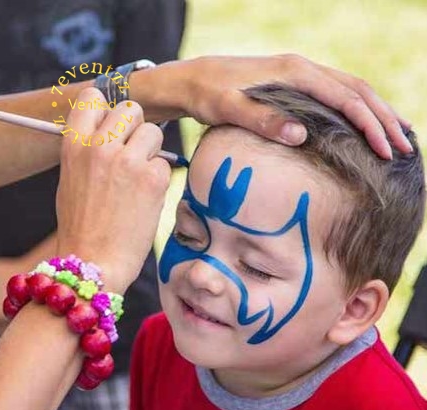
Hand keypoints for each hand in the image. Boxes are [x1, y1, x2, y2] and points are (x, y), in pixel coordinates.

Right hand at [56, 88, 170, 293]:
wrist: (93, 264)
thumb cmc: (82, 229)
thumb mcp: (71, 182)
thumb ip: (88, 153)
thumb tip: (110, 134)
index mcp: (73, 145)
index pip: (92, 97)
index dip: (106, 111)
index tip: (112, 128)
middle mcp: (99, 146)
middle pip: (131, 108)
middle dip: (135, 129)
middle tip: (132, 155)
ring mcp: (127, 161)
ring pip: (153, 131)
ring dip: (150, 152)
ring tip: (138, 182)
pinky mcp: (152, 178)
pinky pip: (165, 163)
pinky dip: (159, 179)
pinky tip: (145, 200)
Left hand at [149, 55, 411, 158]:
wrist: (192, 79)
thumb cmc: (208, 95)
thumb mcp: (228, 109)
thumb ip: (261, 120)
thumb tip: (301, 136)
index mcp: (294, 73)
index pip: (345, 98)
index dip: (369, 125)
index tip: (386, 151)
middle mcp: (303, 69)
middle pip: (358, 90)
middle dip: (384, 119)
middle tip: (405, 149)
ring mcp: (300, 74)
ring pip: (351, 89)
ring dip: (376, 113)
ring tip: (397, 137)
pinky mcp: (294, 84)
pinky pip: (336, 93)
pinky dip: (357, 109)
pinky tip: (363, 125)